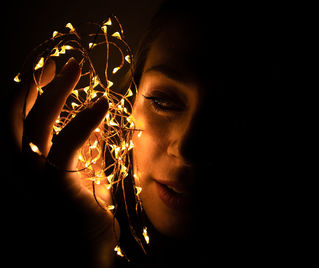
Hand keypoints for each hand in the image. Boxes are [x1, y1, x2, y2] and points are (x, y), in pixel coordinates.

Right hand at [7, 58, 117, 266]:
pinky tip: (100, 102)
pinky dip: (83, 120)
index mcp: (25, 163)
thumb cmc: (85, 214)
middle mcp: (19, 168)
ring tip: (75, 69)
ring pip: (34, 124)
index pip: (18, 119)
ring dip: (54, 91)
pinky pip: (66, 144)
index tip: (51, 69)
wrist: (87, 252)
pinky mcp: (55, 185)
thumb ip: (84, 148)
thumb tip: (92, 121)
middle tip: (59, 62)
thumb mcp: (85, 173)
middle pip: (14, 115)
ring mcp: (32, 177)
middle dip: (33, 82)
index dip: (30, 90)